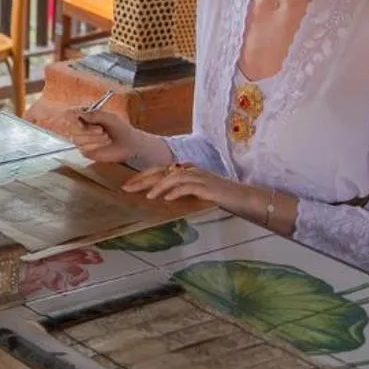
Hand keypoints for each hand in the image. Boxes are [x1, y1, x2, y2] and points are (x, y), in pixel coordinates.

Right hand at [71, 107, 142, 164]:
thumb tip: (80, 114)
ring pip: (77, 139)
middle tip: (101, 129)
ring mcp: (82, 140)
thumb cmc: (121, 129)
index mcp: (86, 116)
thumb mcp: (110, 117)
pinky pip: (83, 148)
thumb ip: (95, 114)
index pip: (70, 114)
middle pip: (71, 127)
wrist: (129, 144)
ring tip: (106, 137)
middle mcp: (81, 128)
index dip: (72, 117)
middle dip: (88, 129)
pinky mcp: (86, 151)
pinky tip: (103, 144)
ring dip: (94, 138)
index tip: (79, 119)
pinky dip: (95, 146)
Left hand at [121, 163, 242, 208]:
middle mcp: (190, 170)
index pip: (159, 169)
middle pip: (162, 171)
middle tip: (126, 188)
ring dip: (158, 186)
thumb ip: (179, 191)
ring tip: (147, 196)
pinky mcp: (207, 186)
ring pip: (173, 177)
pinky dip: (176, 191)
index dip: (142, 175)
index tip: (128, 184)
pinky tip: (166, 198)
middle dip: (142, 179)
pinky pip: (188, 186)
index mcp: (186, 170)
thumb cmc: (217, 197)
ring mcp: (199, 177)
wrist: (242, 197)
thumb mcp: (194, 192)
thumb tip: (160, 197)